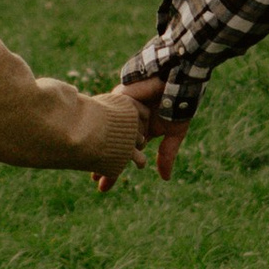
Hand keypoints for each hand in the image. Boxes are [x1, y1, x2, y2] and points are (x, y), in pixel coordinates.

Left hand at [93, 76, 189, 192]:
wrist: (176, 81)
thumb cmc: (177, 105)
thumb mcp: (173, 133)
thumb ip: (167, 155)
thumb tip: (164, 179)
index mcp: (139, 132)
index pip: (124, 155)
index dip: (113, 171)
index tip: (102, 187)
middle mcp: (127, 124)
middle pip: (110, 146)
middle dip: (101, 163)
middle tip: (92, 179)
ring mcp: (121, 112)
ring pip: (107, 132)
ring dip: (99, 147)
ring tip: (91, 162)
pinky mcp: (118, 99)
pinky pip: (110, 115)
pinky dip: (106, 127)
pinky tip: (95, 141)